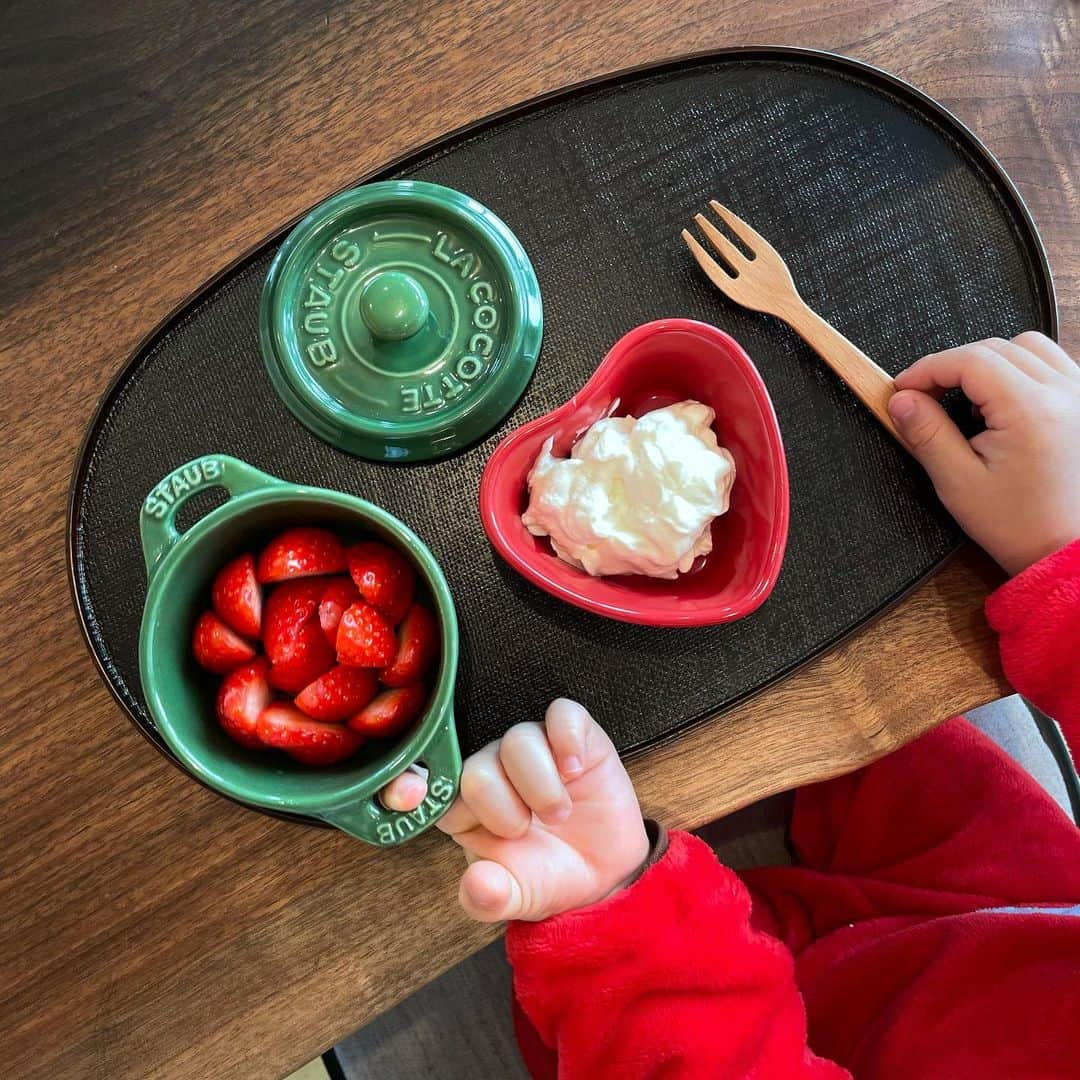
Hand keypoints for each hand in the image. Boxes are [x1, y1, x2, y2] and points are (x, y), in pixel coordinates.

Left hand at [384, 699, 648, 921]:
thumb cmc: (548, 875)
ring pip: (518, 741)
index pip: (428, 786)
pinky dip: (567, 740)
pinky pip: (562, 715)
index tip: (409, 794)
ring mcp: (532, 748)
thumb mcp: (518, 898)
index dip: (411, 783)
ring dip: (541, 785)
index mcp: (464, 807)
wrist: (605, 871)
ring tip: (559, 814)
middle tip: (528, 831)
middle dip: (504, 810)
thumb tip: (477, 886)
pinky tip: (576, 770)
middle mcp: (492, 769)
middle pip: (477, 769)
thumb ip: (489, 897)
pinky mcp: (571, 734)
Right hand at [888, 332, 1079, 574]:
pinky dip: (1019, 368)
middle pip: (996, 348)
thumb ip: (927, 434)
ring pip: (1027, 346)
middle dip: (953, 365)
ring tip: (966, 397)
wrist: (1065, 548)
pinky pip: (1051, 361)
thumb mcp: (958, 483)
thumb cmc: (1019, 524)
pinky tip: (1001, 398)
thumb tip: (902, 400)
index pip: (971, 360)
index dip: (928, 368)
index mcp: (1032, 411)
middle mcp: (1064, 393)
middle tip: (925, 396)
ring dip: (988, 361)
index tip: (903, 388)